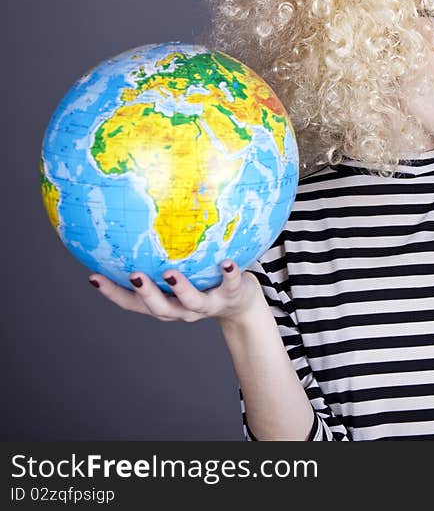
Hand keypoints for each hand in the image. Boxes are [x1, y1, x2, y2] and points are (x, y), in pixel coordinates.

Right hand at [87, 260, 263, 324]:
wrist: (243, 305)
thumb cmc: (204, 283)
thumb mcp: (181, 272)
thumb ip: (160, 257)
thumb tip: (134, 222)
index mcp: (167, 303)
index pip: (133, 303)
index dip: (113, 293)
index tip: (93, 277)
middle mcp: (184, 309)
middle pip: (160, 307)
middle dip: (145, 293)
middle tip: (133, 275)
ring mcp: (209, 304)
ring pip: (192, 301)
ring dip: (180, 288)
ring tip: (169, 273)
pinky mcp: (233, 294)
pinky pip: (231, 284)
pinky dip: (228, 274)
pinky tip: (226, 261)